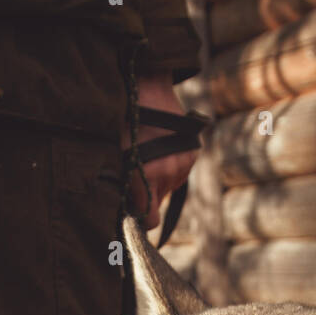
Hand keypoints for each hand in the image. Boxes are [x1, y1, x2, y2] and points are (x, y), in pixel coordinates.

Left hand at [122, 71, 198, 230]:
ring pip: (170, 187)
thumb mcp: (123, 158)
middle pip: (159, 202)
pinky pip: (180, 173)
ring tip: (152, 155)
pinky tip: (164, 149)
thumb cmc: (130, 126)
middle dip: (150, 194)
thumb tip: (134, 211)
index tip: (137, 218)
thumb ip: (130, 188)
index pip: (150, 219)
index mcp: (147, 177)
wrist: (150, 93)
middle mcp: (168, 175)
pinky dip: (172, 167)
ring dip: (162, 180)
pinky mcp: (192, 155)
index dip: (143, 222)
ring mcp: (183, 165)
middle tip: (139, 173)